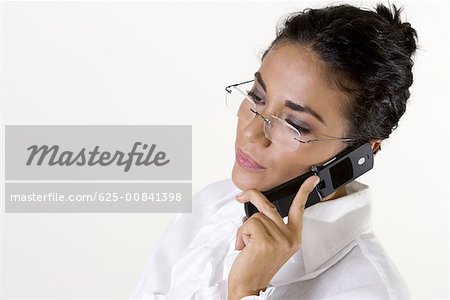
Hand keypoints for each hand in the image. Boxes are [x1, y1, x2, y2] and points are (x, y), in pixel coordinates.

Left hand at [227, 175, 319, 299]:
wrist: (249, 287)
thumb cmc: (256, 266)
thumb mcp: (269, 244)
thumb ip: (270, 226)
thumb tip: (255, 207)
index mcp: (293, 237)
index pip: (298, 209)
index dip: (304, 192)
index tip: (312, 179)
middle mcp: (290, 238)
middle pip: (268, 206)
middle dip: (251, 198)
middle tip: (240, 197)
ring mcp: (279, 240)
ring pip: (255, 216)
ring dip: (244, 229)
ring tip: (247, 246)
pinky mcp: (266, 242)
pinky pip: (248, 224)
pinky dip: (240, 235)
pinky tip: (244, 249)